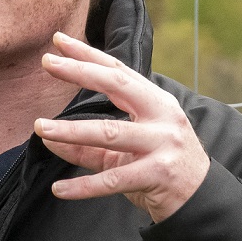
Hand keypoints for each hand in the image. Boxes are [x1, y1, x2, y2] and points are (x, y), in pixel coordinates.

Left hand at [34, 32, 208, 222]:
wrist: (200, 200)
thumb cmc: (161, 167)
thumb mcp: (126, 150)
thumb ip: (90, 145)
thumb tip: (48, 138)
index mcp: (155, 102)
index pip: (118, 71)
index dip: (88, 54)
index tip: (58, 40)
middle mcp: (162, 116)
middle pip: (116, 86)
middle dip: (80, 71)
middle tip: (47, 62)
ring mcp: (162, 144)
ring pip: (109, 133)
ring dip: (71, 131)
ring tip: (41, 128)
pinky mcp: (157, 174)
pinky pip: (113, 179)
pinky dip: (83, 186)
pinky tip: (59, 189)